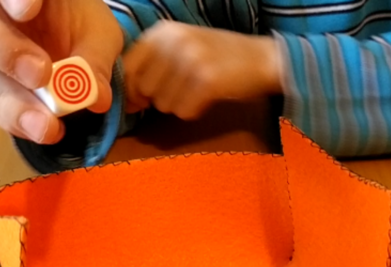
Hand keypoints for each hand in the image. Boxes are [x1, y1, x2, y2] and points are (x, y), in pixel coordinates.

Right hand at [0, 0, 122, 143]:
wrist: (68, 46)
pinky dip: (9, 116)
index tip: (28, 10)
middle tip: (39, 75)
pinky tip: (38, 129)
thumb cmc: (78, 27)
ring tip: (44, 125)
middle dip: (0, 45)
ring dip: (4, 98)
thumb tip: (97, 97)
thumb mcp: (98, 37)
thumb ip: (95, 59)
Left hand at [123, 22, 281, 119]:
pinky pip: (184, 111)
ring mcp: (191, 59)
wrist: (262, 59)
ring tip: (197, 92)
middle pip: (145, 89)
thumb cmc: (219, 56)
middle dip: (159, 99)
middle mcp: (173, 41)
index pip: (128, 67)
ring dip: (178, 106)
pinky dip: (194, 111)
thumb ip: (152, 64)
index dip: (133, 89)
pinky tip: (207, 99)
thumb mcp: (181, 46)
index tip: (144, 99)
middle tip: (182, 92)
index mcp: (162, 31)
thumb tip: (128, 100)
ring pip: (163, 103)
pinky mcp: (207, 81)